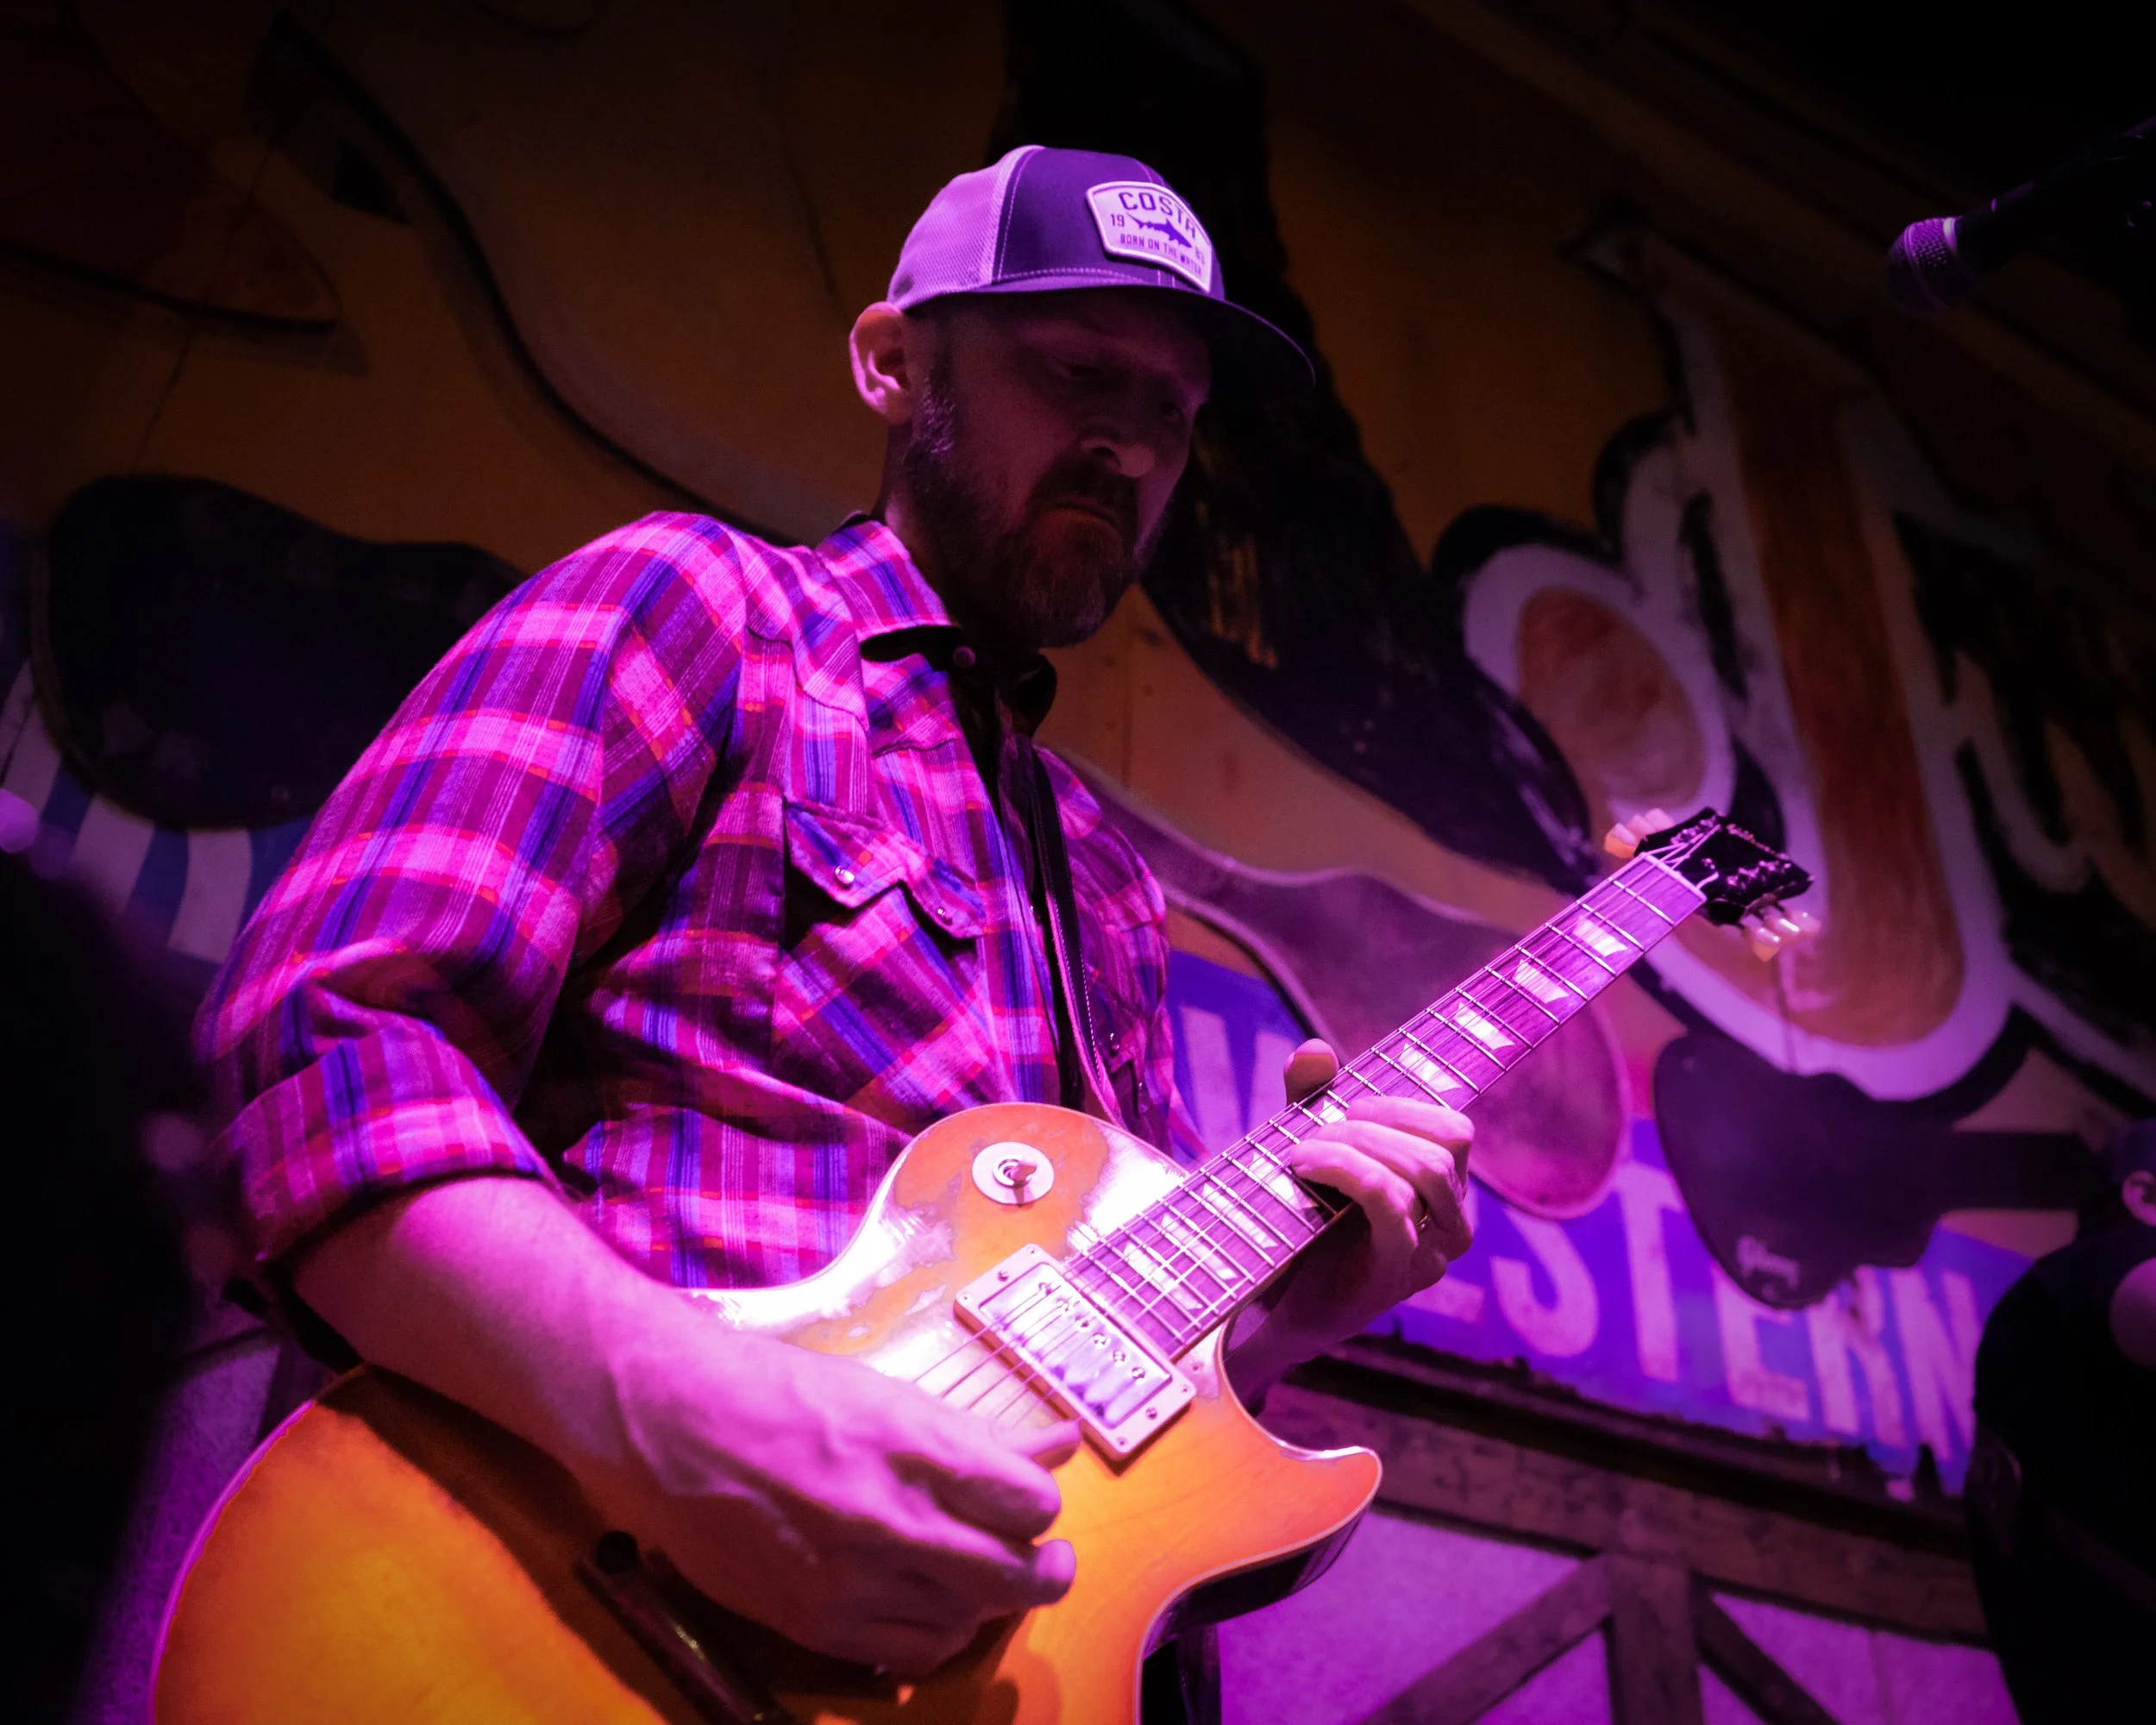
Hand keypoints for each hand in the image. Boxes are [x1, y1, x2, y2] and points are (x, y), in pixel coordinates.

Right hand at [588, 1329, 1080, 1673]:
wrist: (670, 1426)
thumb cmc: (777, 1391)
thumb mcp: (888, 1394)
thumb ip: (975, 1433)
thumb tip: (1056, 1444)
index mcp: (912, 1445)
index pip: (1029, 1503)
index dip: (1041, 1506)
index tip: (1032, 1502)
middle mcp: (889, 1518)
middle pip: (1015, 1575)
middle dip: (1044, 1568)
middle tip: (1044, 1556)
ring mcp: (852, 1579)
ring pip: (970, 1619)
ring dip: (989, 1599)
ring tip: (978, 1571)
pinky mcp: (816, 1624)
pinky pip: (915, 1654)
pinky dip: (940, 1634)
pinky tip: (933, 1603)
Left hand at [1228, 1039, 1472, 1394]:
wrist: (1267, 1303)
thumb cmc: (1296, 1224)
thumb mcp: (1307, 1148)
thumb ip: (1312, 1099)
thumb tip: (1315, 1050)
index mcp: (1440, 1192)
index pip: (1455, 1131)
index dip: (1401, 1105)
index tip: (1344, 1104)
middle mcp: (1449, 1225)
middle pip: (1447, 1145)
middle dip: (1375, 1122)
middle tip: (1316, 1132)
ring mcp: (1428, 1255)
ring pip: (1425, 1172)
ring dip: (1357, 1145)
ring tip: (1302, 1153)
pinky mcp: (1395, 1276)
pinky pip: (1392, 1205)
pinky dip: (1347, 1171)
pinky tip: (1306, 1169)